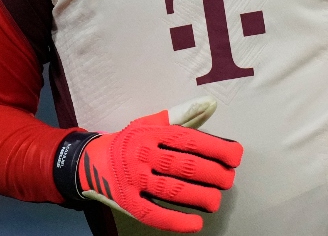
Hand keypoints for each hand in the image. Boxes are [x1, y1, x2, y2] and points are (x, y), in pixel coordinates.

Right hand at [77, 96, 242, 232]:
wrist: (91, 161)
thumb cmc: (130, 142)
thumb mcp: (150, 123)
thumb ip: (183, 115)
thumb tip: (211, 103)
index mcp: (150, 133)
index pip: (188, 139)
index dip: (215, 148)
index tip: (235, 156)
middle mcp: (141, 154)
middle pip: (183, 166)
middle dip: (212, 174)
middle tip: (228, 180)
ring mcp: (133, 179)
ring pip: (172, 190)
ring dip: (199, 197)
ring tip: (216, 200)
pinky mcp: (128, 201)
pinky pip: (153, 214)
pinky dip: (176, 220)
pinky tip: (196, 223)